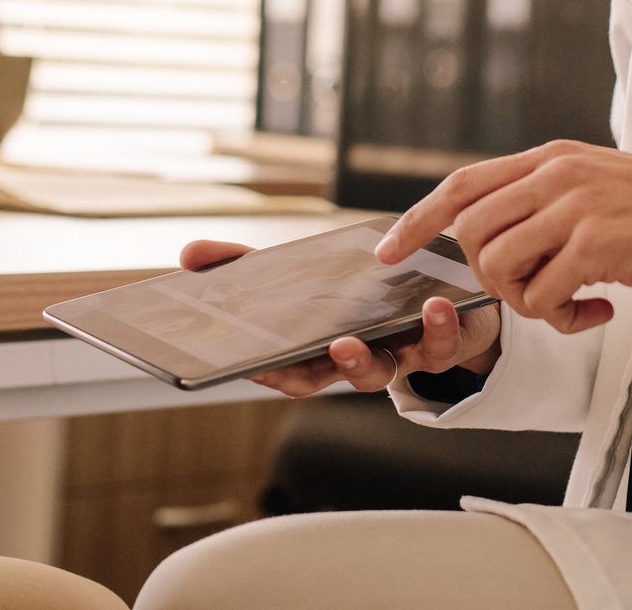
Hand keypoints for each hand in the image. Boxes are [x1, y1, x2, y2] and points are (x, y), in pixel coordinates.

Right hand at [176, 240, 501, 396]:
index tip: (251, 361)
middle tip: (333, 345)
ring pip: (387, 369)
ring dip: (379, 354)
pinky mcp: (440, 343)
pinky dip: (439, 326)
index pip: (288, 371)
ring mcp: (397, 355)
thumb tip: (189, 254)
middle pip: (337, 376)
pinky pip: (442, 346)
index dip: (270, 371)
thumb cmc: (355, 291)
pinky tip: (436, 303)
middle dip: (334, 365)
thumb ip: (241, 264)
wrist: (437, 294)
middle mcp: (355, 359)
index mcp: (318, 349)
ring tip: (368, 331)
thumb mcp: (299, 272)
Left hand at [374, 141, 631, 334]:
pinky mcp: (594, 242)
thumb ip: (540, 197)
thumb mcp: (590, 185)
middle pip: (471, 233)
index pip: (463, 184)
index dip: (419, 219)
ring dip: (524, 302)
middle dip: (485, 276)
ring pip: (499, 268)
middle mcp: (556, 174)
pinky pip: (542, 297)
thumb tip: (481, 234)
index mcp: (549, 157)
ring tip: (566, 304)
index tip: (389, 251)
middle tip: (527, 291)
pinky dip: (561, 320)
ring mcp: (574, 205)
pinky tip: (596, 313)